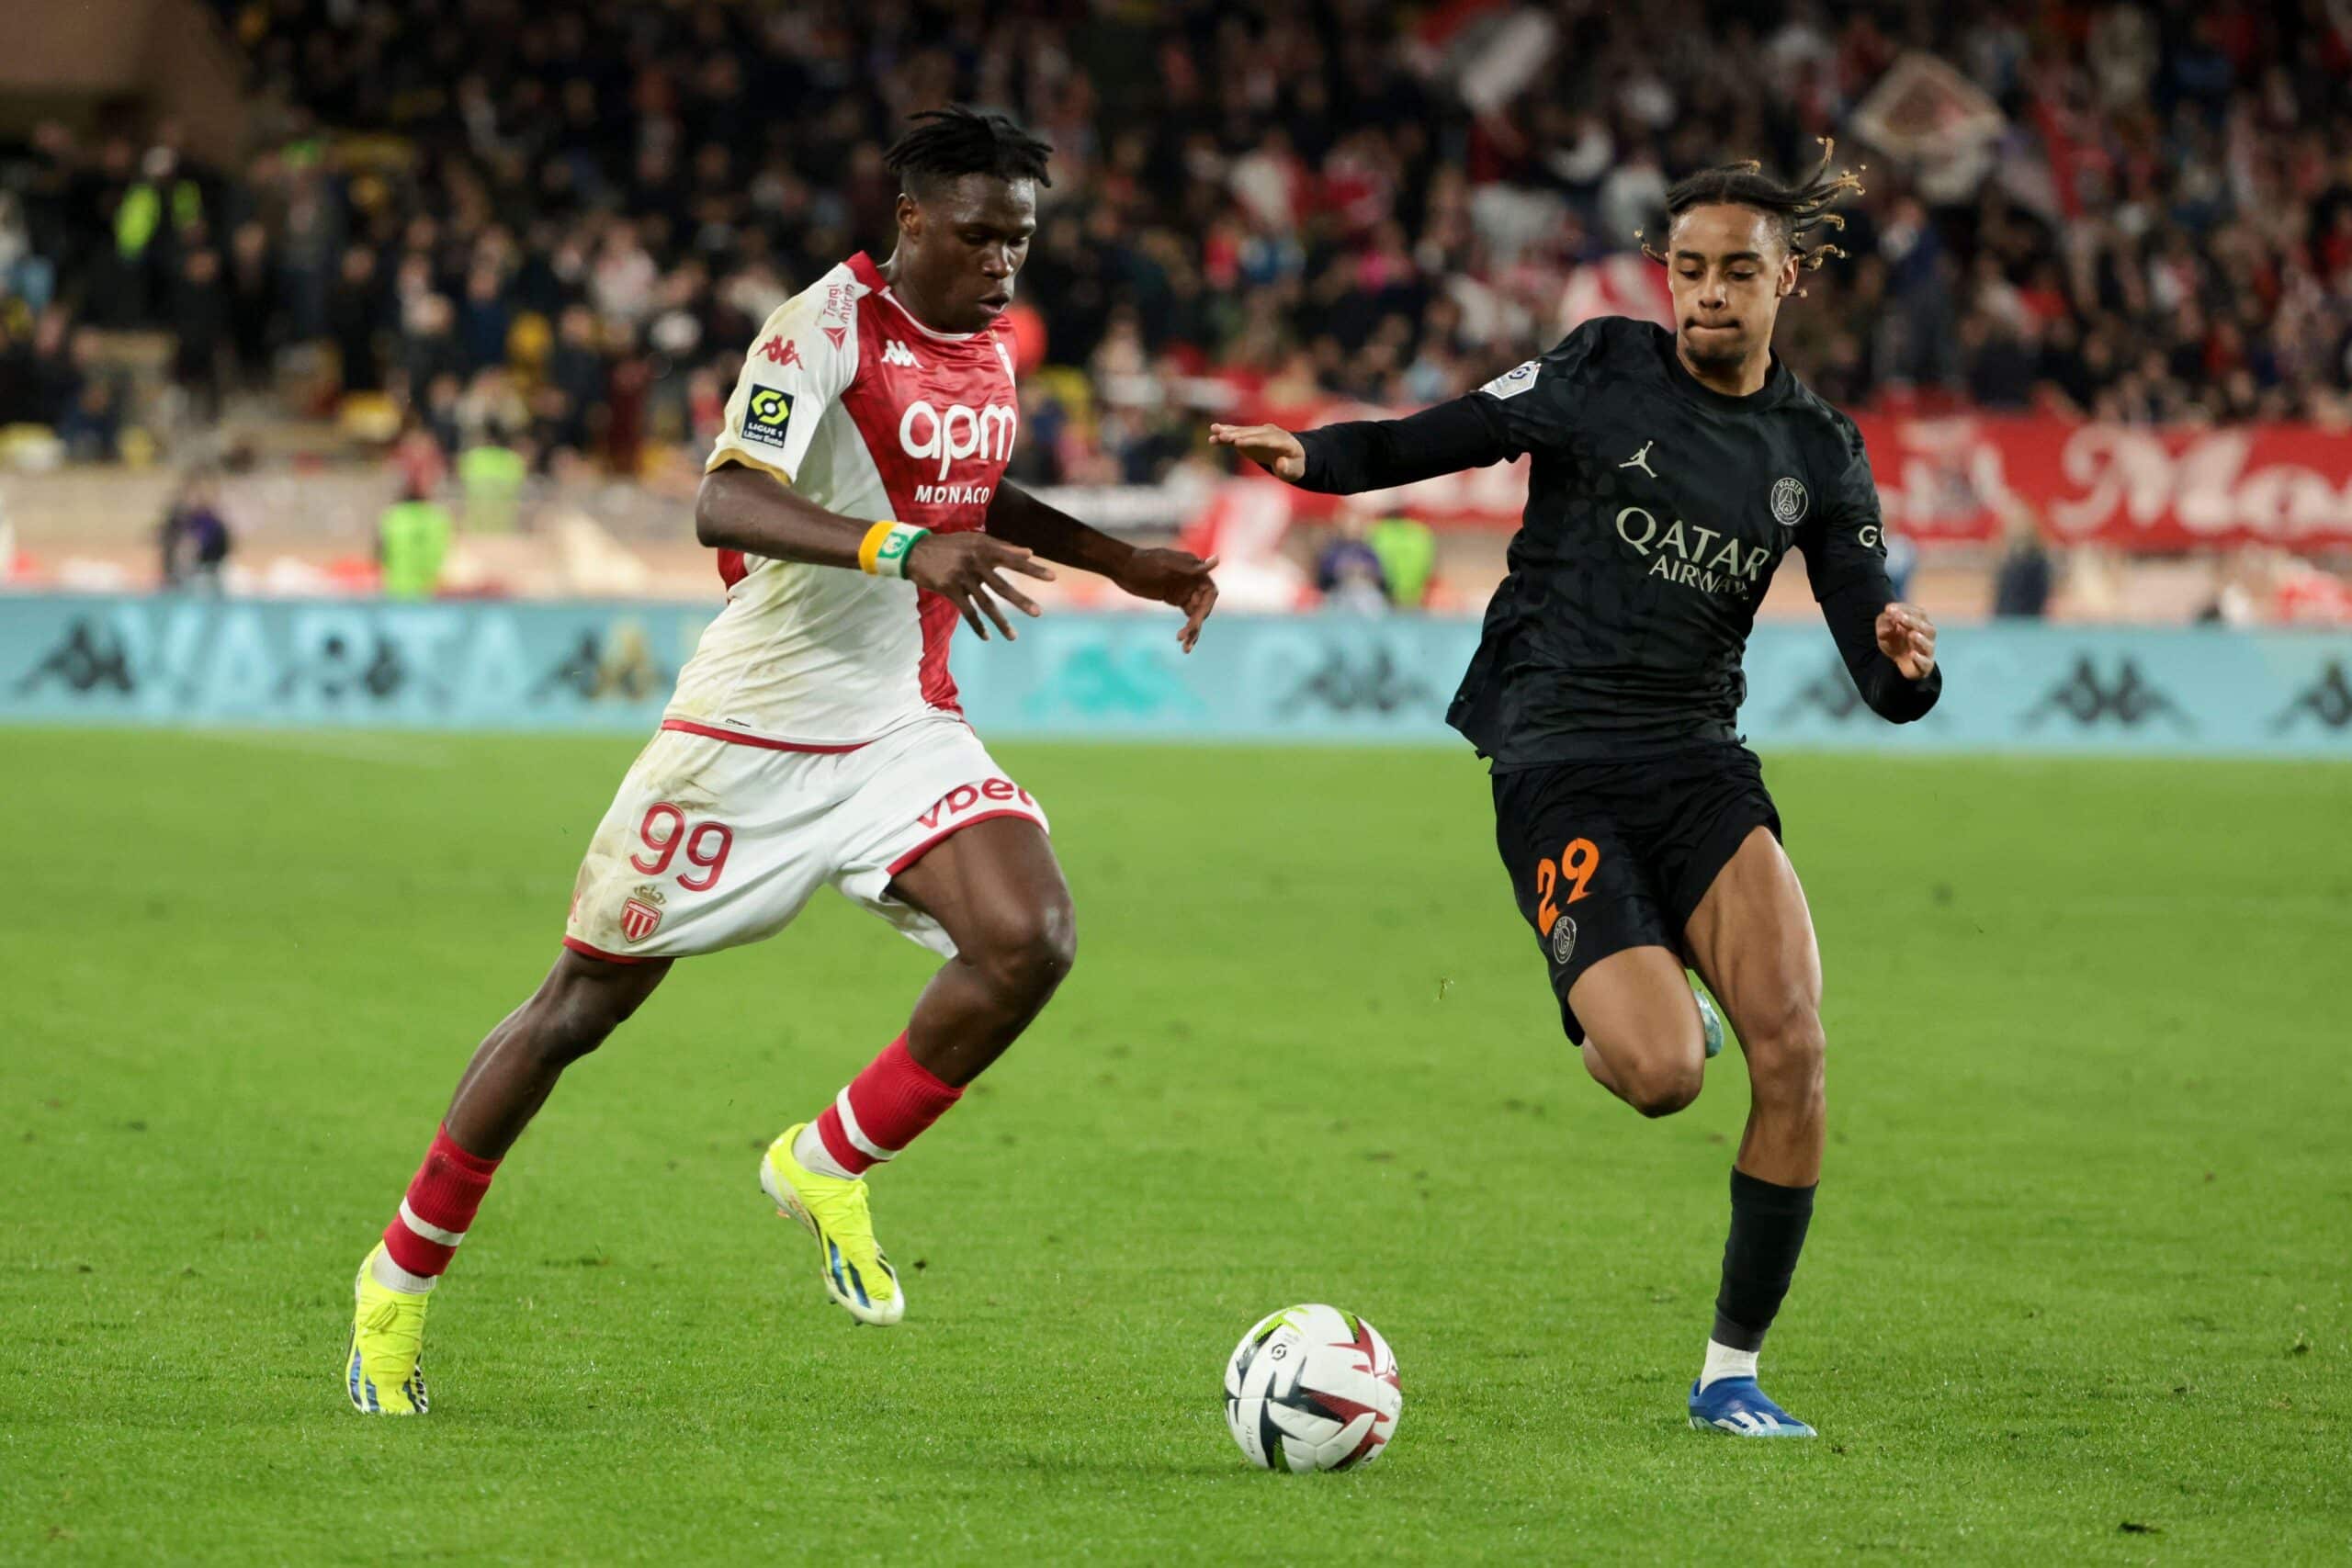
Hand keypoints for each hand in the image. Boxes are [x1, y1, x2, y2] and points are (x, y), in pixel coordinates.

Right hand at [904, 532, 1055, 640]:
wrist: (916, 551)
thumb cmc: (950, 545)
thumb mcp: (975, 540)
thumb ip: (1002, 546)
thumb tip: (1030, 553)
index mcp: (984, 548)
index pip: (1013, 560)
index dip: (1033, 569)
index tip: (1053, 577)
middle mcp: (975, 563)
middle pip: (1002, 585)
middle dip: (1020, 601)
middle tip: (1038, 613)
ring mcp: (962, 577)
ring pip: (985, 603)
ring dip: (1000, 622)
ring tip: (1013, 637)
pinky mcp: (949, 589)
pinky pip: (967, 612)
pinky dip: (977, 626)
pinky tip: (987, 637)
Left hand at [1115, 547, 1221, 651]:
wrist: (1123, 567)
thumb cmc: (1144, 562)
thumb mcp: (1167, 565)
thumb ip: (1192, 568)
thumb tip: (1218, 560)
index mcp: (1195, 570)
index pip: (1210, 593)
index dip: (1206, 608)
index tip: (1197, 621)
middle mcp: (1194, 581)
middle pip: (1203, 607)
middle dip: (1196, 623)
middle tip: (1184, 637)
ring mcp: (1185, 591)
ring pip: (1196, 615)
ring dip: (1193, 631)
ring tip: (1185, 648)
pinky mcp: (1176, 599)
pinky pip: (1188, 617)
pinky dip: (1187, 630)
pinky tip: (1183, 642)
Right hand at [1208, 423, 1306, 481]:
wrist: (1291, 456)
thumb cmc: (1293, 466)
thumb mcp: (1294, 471)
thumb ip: (1287, 468)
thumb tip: (1280, 463)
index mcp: (1284, 441)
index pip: (1266, 440)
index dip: (1252, 441)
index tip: (1238, 443)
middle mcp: (1271, 433)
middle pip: (1252, 433)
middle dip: (1237, 434)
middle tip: (1223, 437)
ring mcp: (1260, 432)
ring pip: (1243, 431)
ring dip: (1228, 431)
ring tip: (1214, 431)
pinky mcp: (1251, 436)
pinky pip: (1238, 434)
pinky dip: (1226, 433)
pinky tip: (1213, 433)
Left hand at [1877, 601, 1936, 678]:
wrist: (1899, 664)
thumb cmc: (1895, 641)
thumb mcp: (1884, 630)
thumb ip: (1884, 622)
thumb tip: (1888, 617)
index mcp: (1920, 623)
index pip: (1918, 613)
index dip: (1904, 609)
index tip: (1889, 608)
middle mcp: (1927, 635)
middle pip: (1925, 627)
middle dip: (1912, 621)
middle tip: (1899, 617)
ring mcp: (1927, 651)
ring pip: (1929, 644)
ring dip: (1920, 639)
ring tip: (1911, 634)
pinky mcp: (1925, 665)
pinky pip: (1926, 663)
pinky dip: (1920, 659)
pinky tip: (1912, 654)